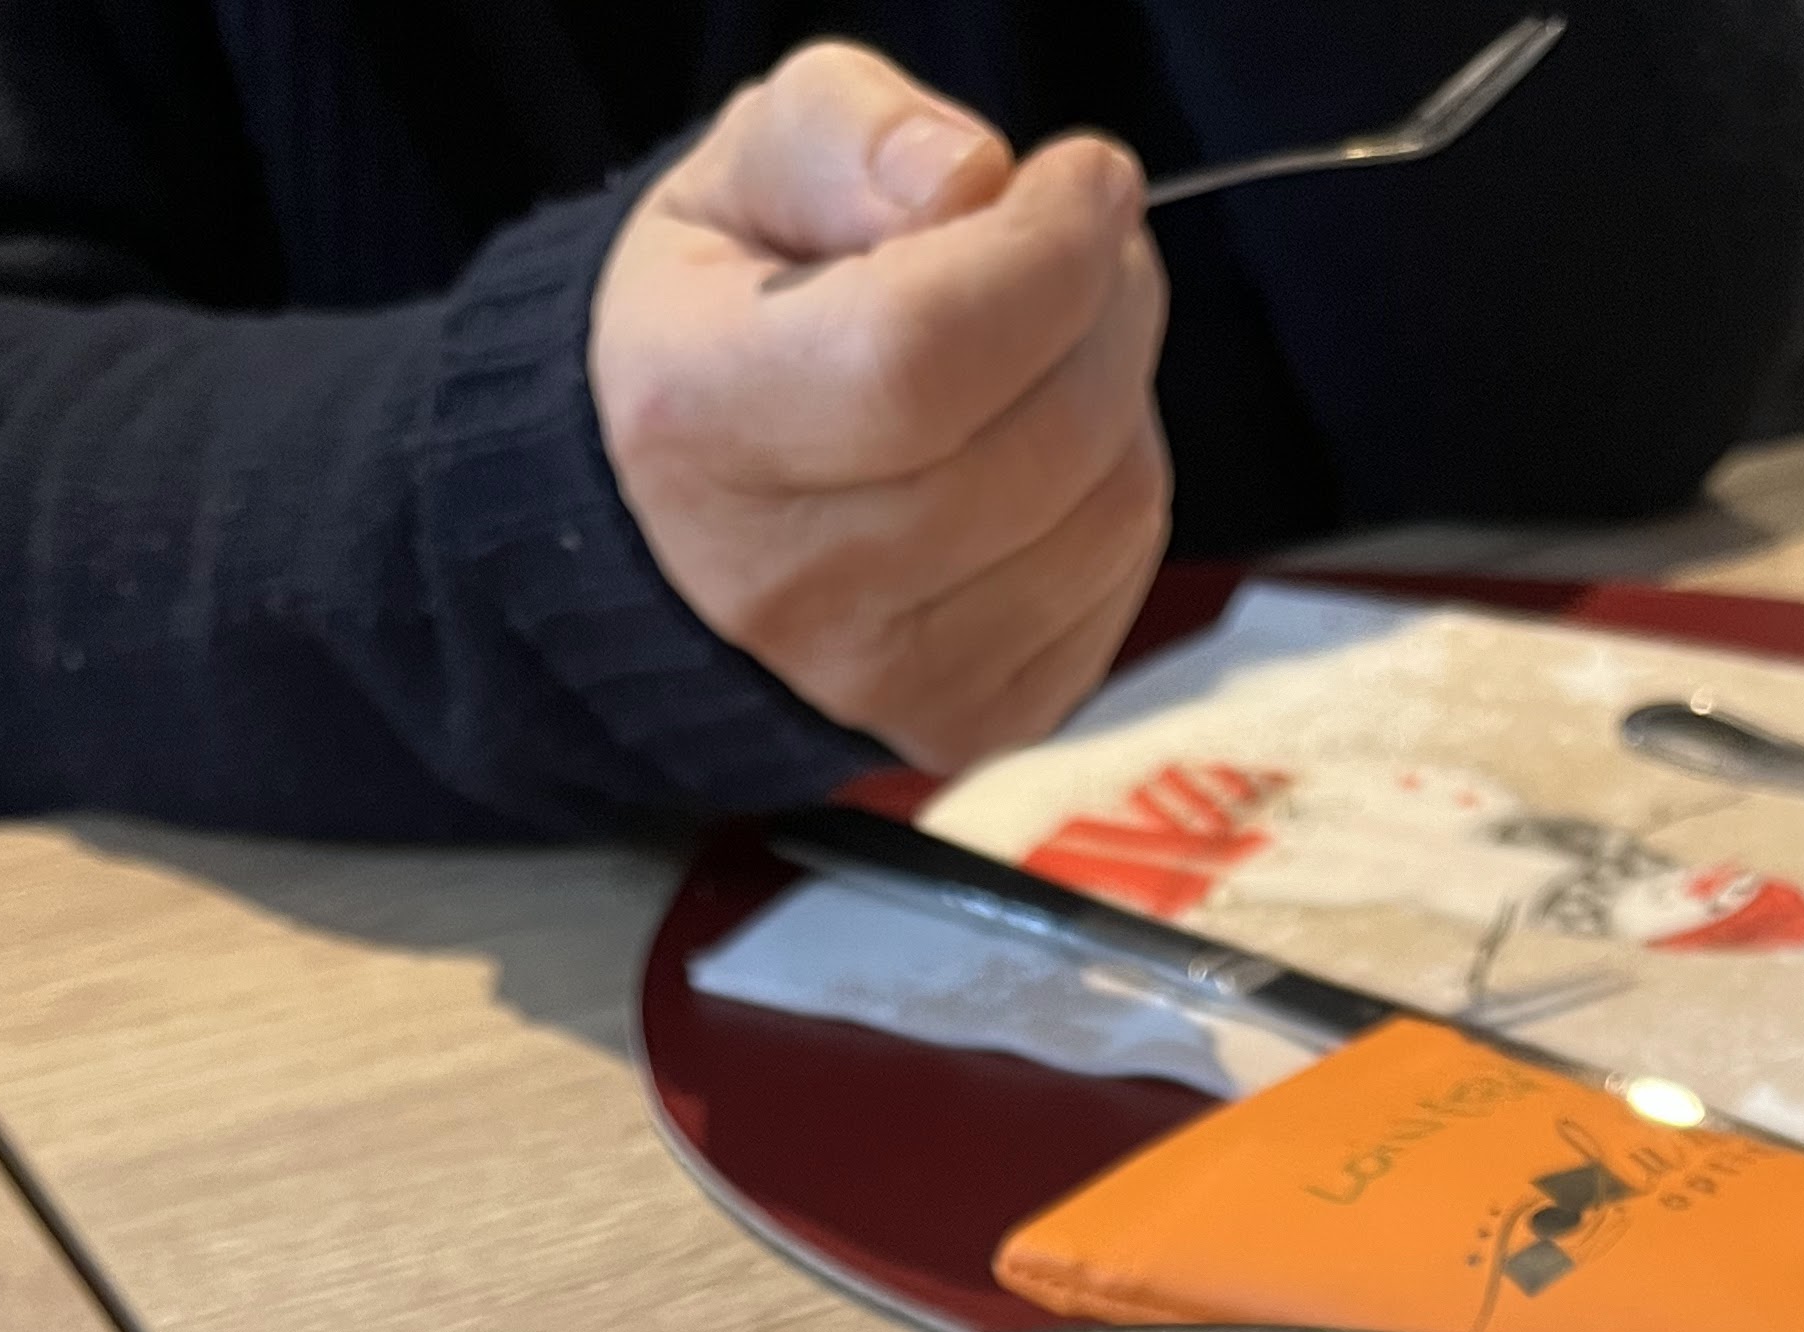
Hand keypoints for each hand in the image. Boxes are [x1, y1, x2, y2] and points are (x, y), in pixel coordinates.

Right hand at [588, 41, 1169, 772]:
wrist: (683, 516)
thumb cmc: (728, 320)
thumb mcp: (745, 172)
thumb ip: (850, 136)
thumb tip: (970, 180)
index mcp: (698, 419)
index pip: (925, 354)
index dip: (1046, 253)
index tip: (1085, 177)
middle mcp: (782, 583)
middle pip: (1044, 435)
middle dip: (1106, 302)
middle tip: (1081, 241)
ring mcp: (881, 678)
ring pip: (1111, 508)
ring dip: (1120, 393)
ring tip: (1052, 340)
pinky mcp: (971, 723)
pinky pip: (1119, 580)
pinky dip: (1109, 489)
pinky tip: (1038, 448)